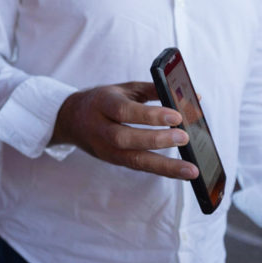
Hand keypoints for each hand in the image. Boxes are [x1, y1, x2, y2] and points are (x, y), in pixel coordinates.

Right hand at [51, 81, 195, 179]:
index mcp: (102, 103)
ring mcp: (104, 148)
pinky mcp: (112, 161)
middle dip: (155, 140)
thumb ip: (154, 90)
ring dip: (163, 166)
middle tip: (184, 138)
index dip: (149, 115)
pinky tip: (181, 172)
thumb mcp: (125, 89)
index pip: (123, 110)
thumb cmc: (105, 101)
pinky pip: (137, 167)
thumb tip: (190, 98)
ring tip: (190, 169)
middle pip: (124, 138)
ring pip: (132, 160)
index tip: (176, 116)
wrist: (70, 119)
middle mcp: (99, 128)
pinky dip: (161, 170)